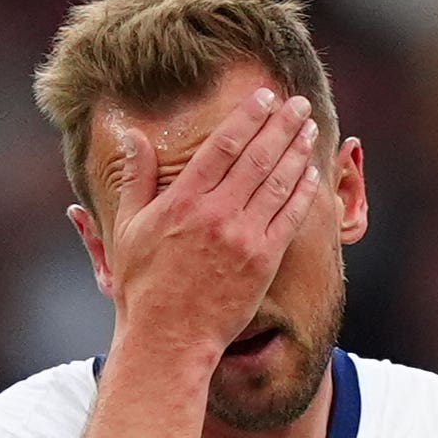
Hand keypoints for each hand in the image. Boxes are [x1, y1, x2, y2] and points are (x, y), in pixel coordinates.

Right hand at [98, 88, 326, 368]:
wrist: (168, 340)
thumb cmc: (143, 286)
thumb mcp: (127, 228)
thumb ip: (136, 179)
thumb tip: (132, 135)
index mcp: (182, 201)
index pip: (223, 145)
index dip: (248, 116)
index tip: (264, 97)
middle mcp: (216, 213)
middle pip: (258, 156)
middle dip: (281, 125)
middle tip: (298, 104)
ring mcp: (243, 237)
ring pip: (278, 182)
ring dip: (297, 151)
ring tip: (308, 129)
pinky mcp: (263, 261)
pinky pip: (290, 217)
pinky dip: (303, 191)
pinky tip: (311, 172)